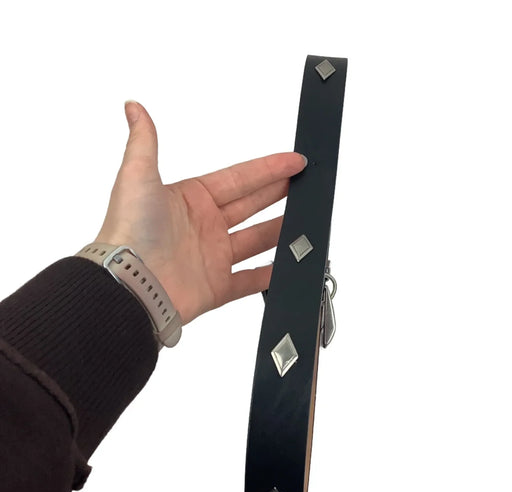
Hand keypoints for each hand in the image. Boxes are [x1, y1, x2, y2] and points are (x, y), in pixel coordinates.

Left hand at [95, 101, 306, 324]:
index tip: (294, 160)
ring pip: (256, 241)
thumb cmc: (131, 231)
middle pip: (252, 205)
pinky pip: (250, 281)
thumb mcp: (137, 177)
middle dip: (280, 192)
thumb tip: (134, 107)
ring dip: (280, 230)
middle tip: (306, 183)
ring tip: (305, 219)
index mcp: (192, 199)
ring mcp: (213, 258)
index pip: (239, 178)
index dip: (268, 168)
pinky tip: (287, 266)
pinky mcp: (217, 287)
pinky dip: (269, 276)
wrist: (130, 285)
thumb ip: (144, 142)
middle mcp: (205, 227)